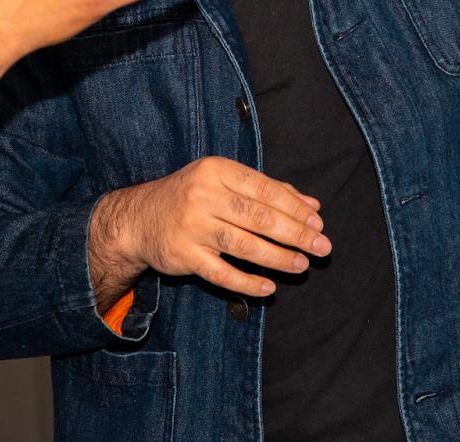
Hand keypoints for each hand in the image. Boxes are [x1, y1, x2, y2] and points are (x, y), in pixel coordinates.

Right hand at [90, 157, 329, 303]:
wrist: (138, 218)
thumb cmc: (191, 196)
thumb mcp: (224, 182)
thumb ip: (268, 191)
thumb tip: (312, 206)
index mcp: (217, 170)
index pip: (265, 189)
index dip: (295, 208)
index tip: (318, 224)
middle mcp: (203, 195)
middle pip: (258, 217)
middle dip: (294, 234)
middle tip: (321, 247)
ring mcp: (191, 226)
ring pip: (243, 245)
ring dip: (277, 258)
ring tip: (301, 265)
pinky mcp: (182, 255)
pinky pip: (220, 273)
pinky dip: (246, 283)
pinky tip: (268, 288)